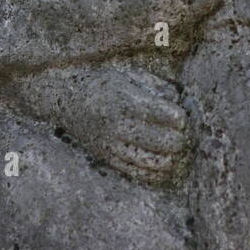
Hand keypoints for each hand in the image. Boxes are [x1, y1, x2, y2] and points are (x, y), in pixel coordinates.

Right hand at [10, 61, 190, 187]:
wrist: (65, 101)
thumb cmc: (102, 84)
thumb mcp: (128, 75)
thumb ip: (155, 86)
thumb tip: (179, 101)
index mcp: (126, 101)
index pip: (166, 115)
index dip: (180, 118)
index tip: (182, 116)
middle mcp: (119, 125)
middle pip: (164, 142)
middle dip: (180, 139)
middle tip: (183, 134)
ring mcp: (112, 145)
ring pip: (154, 162)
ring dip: (172, 158)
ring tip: (175, 150)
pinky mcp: (107, 159)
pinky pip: (138, 173)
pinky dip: (157, 172)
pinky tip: (165, 164)